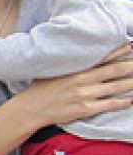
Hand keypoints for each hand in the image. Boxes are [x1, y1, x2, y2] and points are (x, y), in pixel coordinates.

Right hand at [16, 55, 132, 128]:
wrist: (31, 108)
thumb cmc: (40, 89)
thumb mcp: (53, 71)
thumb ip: (68, 65)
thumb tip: (77, 57)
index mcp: (76, 69)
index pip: (102, 57)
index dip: (118, 51)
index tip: (130, 46)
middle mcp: (83, 80)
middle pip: (114, 71)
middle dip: (130, 66)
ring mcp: (85, 95)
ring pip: (115, 87)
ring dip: (130, 83)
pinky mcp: (86, 109)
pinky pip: (109, 105)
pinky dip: (122, 102)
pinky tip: (131, 100)